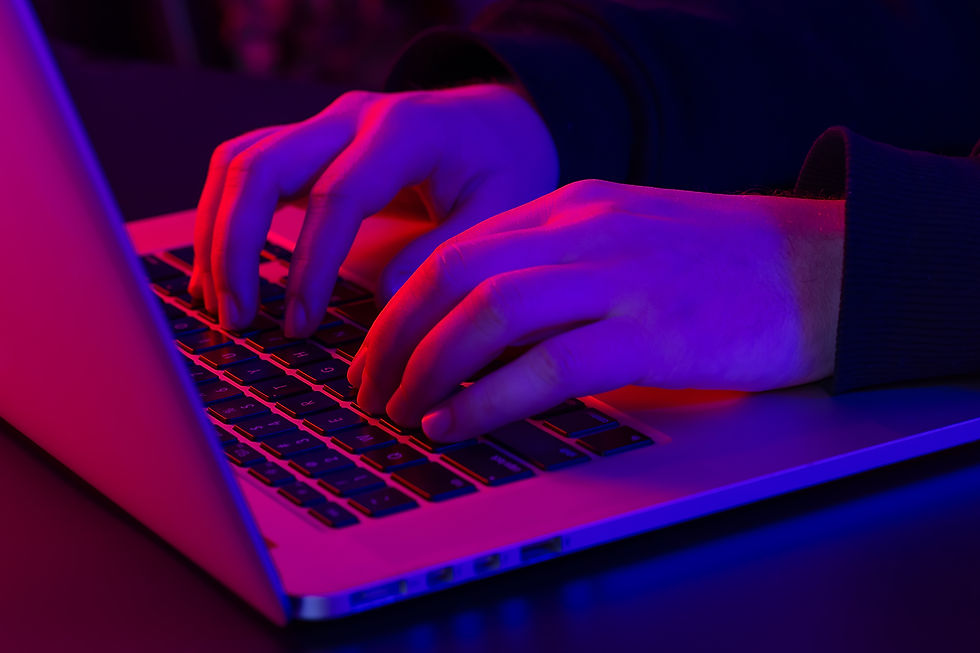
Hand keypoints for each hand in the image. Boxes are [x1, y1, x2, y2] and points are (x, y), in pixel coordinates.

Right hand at [189, 84, 557, 335]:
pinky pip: (245, 170)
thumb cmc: (504, 169)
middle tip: (237, 319)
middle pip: (259, 167)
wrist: (499, 125)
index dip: (309, 266)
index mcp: (403, 129)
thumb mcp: (502, 212)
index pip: (336, 196)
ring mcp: (323, 125)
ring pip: (237, 163)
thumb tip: (380, 310)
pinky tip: (221, 273)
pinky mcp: (309, 145)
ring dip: (216, 235)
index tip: (299, 326)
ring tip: (220, 306)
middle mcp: (351, 116)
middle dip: (233, 247)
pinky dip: (223, 219)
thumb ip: (443, 255)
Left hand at [349, 180, 844, 440]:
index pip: (457, 248)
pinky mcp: (654, 333)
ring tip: (403, 411)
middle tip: (370, 388)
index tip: (375, 351)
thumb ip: (554, 266)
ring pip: (489, 311)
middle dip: (393, 336)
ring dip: (428, 367)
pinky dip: (488, 398)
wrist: (822, 268)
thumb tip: (476, 323)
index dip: (399, 305)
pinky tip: (458, 425)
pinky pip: (548, 364)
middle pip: (454, 273)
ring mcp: (621, 277)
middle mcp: (585, 231)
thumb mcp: (624, 237)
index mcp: (572, 207)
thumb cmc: (719, 264)